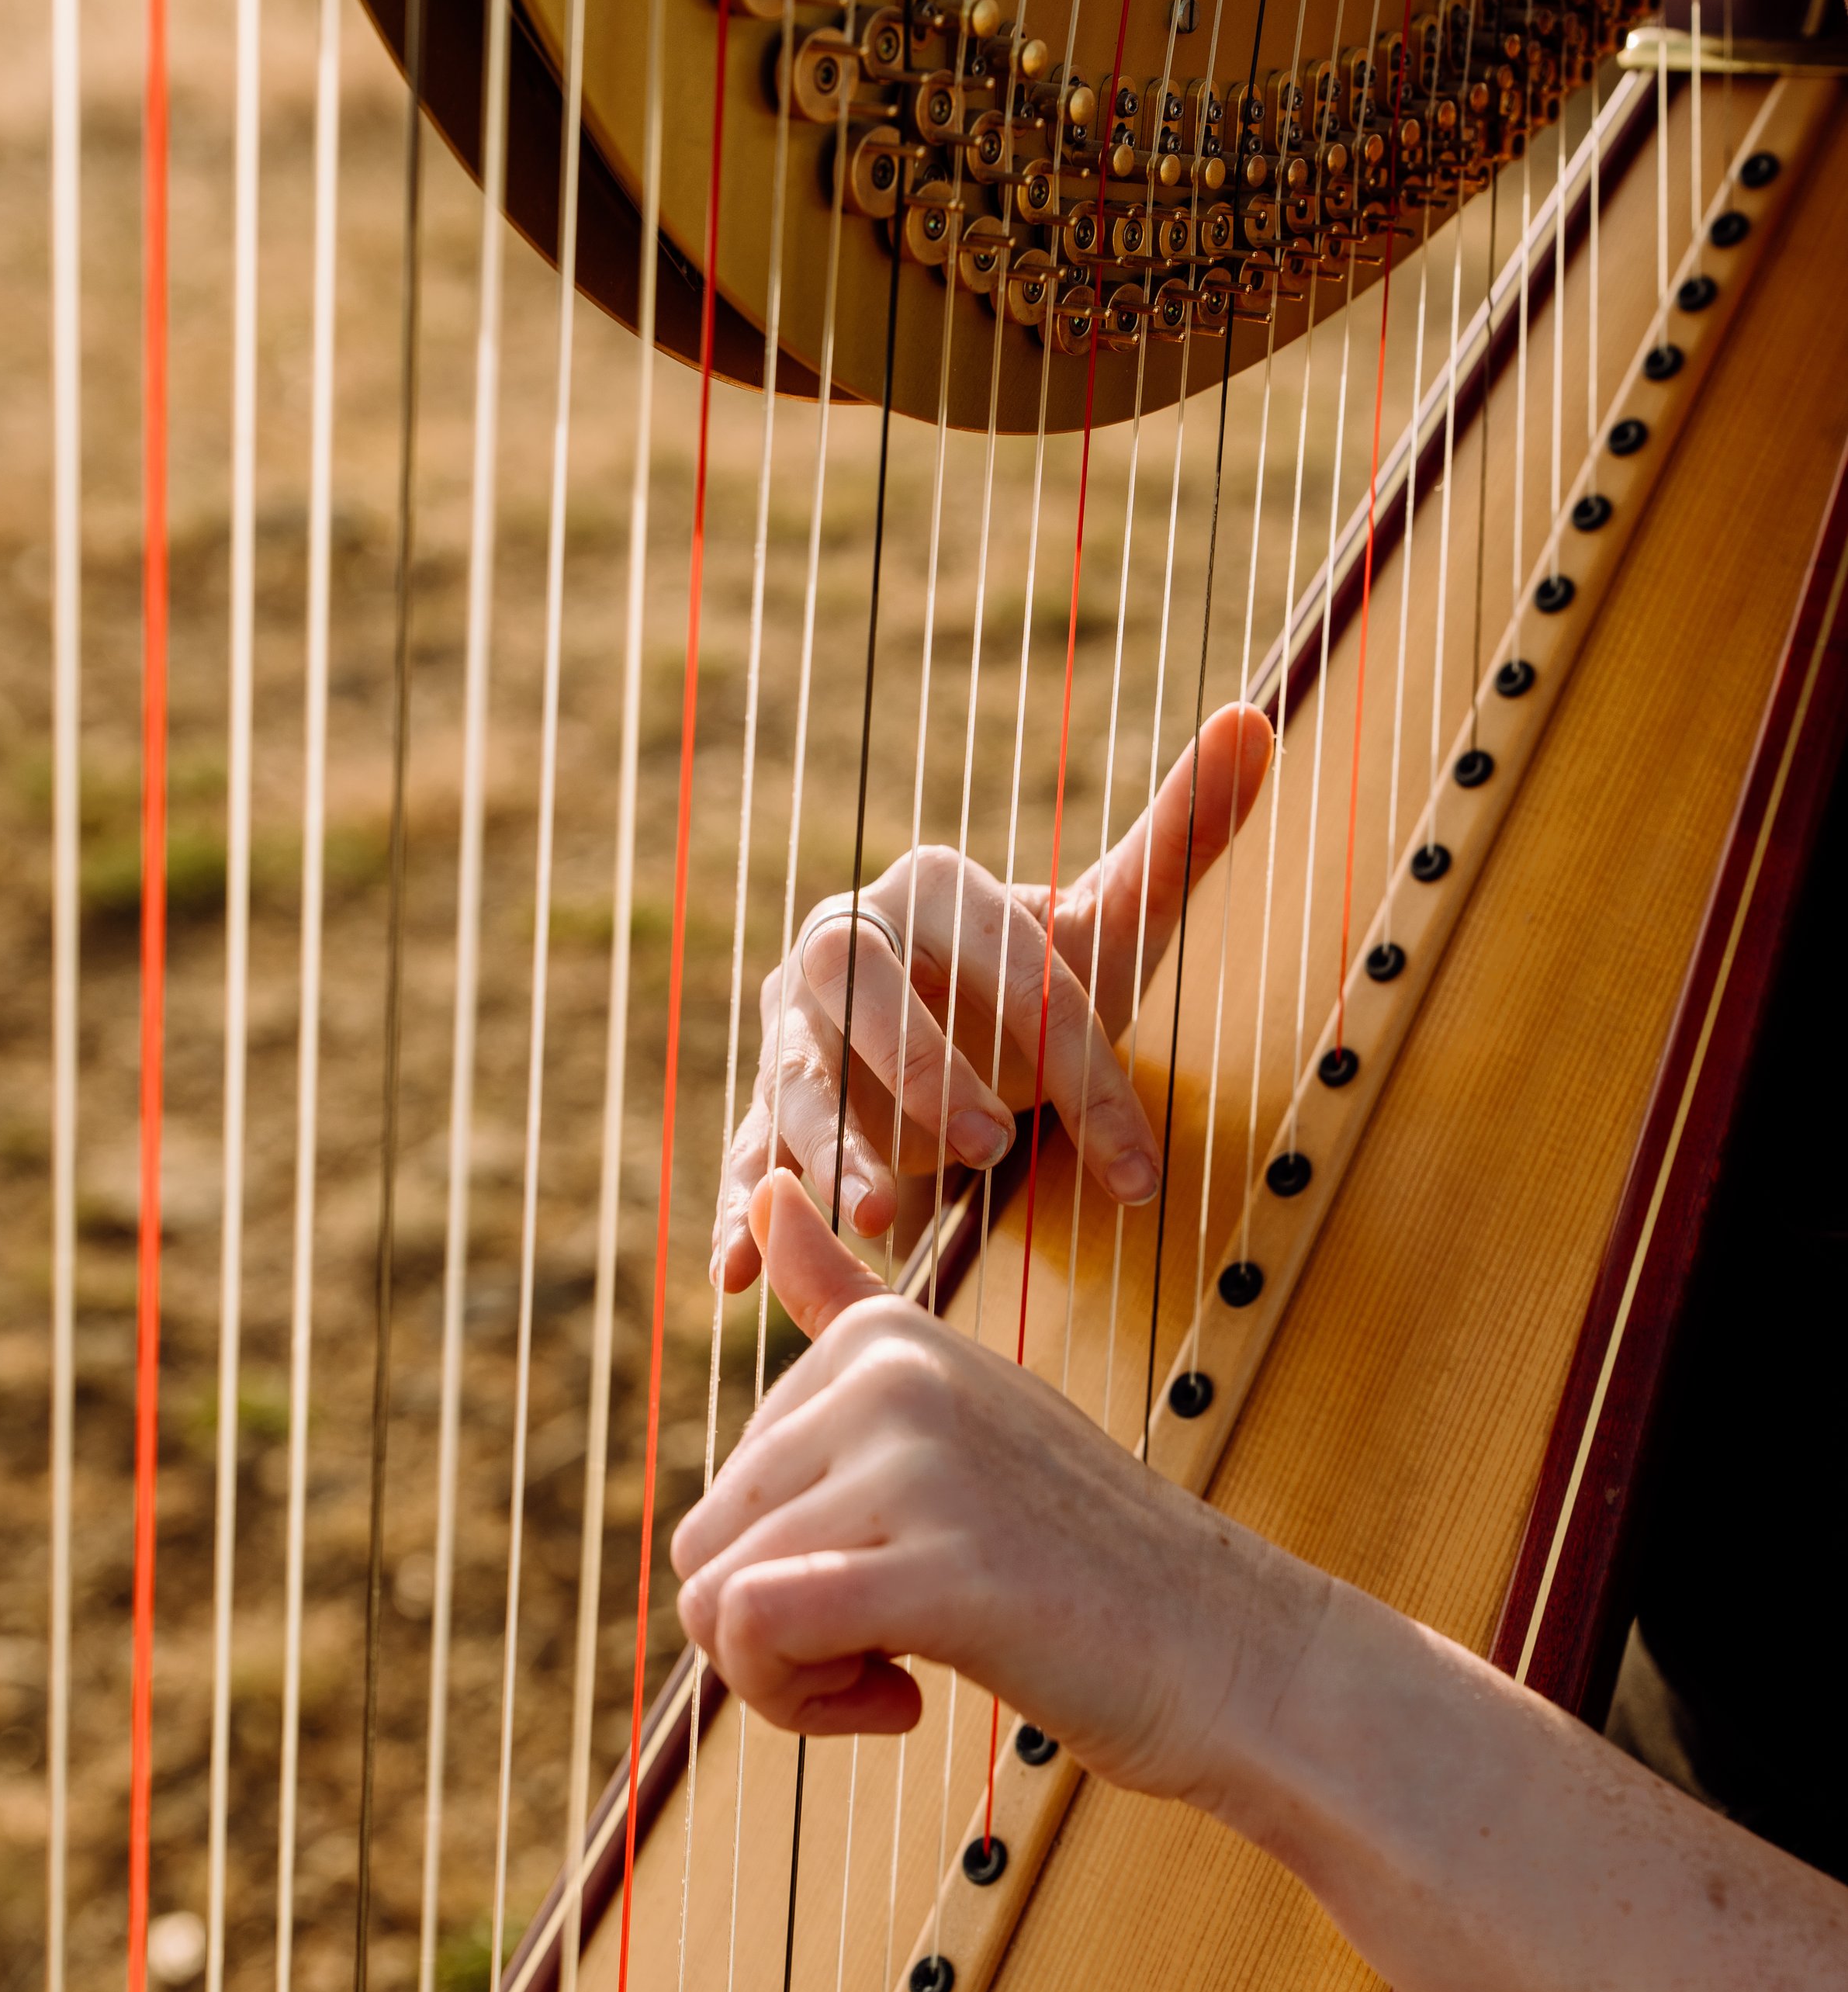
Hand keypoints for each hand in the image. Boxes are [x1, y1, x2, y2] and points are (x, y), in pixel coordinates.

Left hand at [675, 1170, 1316, 1800]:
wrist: (1231, 1656)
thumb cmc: (1084, 1557)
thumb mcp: (960, 1412)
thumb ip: (848, 1314)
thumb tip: (766, 1194)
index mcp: (881, 1338)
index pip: (726, 1492)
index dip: (790, 1571)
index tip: (896, 1577)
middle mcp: (888, 1376)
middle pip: (703, 1545)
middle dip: (774, 1630)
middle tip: (895, 1646)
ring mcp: (916, 1464)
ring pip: (716, 1600)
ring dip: (790, 1681)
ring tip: (902, 1673)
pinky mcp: (938, 1569)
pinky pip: (755, 1633)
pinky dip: (804, 1703)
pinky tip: (904, 1704)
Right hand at [712, 704, 1272, 1289]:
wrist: (952, 1036)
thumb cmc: (1034, 990)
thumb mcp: (1110, 926)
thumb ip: (1182, 832)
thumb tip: (1256, 716)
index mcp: (929, 886)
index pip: (1014, 963)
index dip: (1081, 1063)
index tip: (1141, 1169)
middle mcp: (842, 939)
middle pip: (863, 987)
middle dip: (922, 1064)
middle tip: (991, 1145)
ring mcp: (792, 1025)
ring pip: (794, 1071)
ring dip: (829, 1145)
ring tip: (876, 1218)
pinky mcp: (764, 1101)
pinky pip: (744, 1152)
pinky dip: (736, 1214)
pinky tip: (733, 1275)